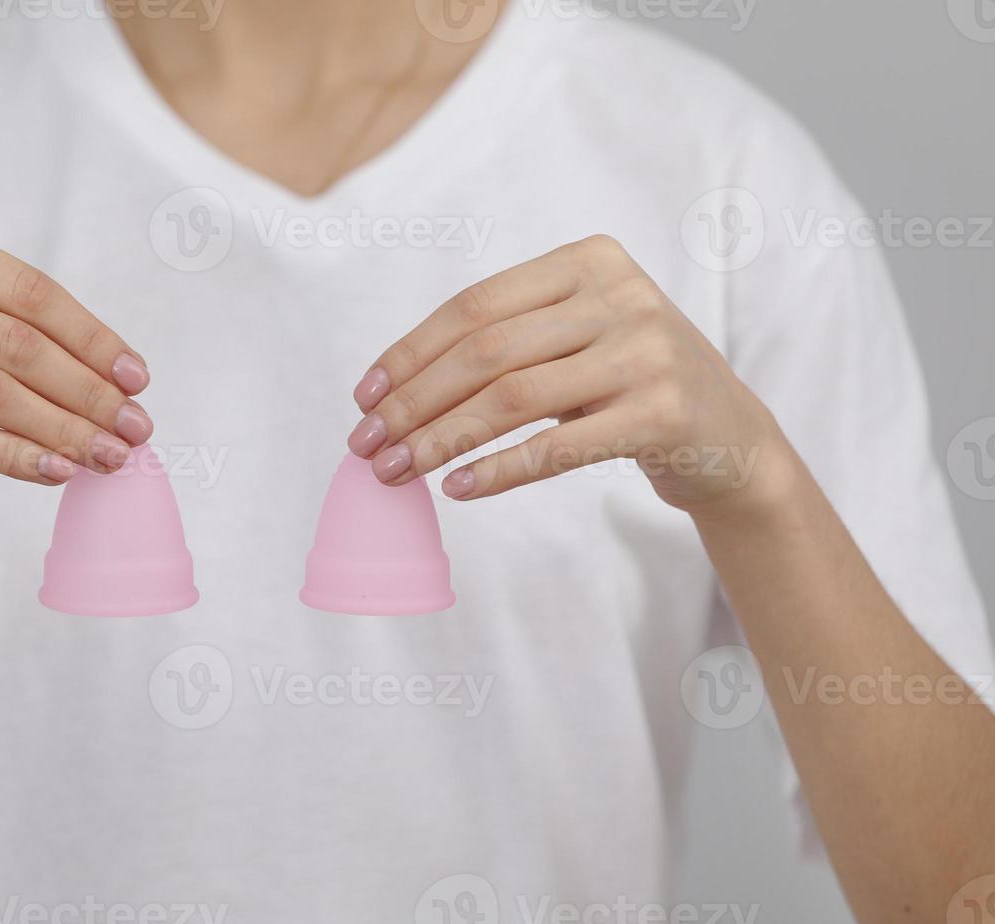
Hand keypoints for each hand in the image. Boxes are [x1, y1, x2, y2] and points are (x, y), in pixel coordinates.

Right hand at [0, 209, 152, 484]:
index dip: (91, 336)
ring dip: (62, 431)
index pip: (29, 290)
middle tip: (135, 428)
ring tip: (108, 457)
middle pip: (17, 344)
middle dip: (88, 392)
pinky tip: (54, 471)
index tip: (135, 376)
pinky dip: (11, 456)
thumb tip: (98, 366)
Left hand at [347, 235, 795, 517]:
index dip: (410, 352)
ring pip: (512, 398)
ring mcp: (646, 352)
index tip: (364, 396)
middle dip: (413, 402)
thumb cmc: (630, 387)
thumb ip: (507, 342)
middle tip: (367, 445)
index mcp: (589, 261)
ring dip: (440, 439)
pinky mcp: (662, 413)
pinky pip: (557, 447)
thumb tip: (391, 392)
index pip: (474, 306)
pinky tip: (456, 488)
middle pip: (486, 352)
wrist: (732, 437)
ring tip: (395, 472)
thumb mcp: (576, 340)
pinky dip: (497, 470)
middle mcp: (621, 296)